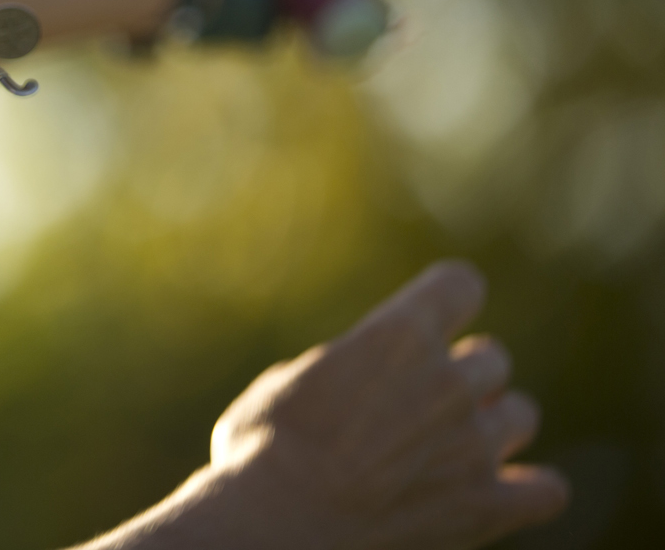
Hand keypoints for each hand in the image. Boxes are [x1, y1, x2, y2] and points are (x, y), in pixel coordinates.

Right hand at [205, 261, 568, 549]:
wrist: (278, 527)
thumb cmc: (262, 451)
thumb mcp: (289, 383)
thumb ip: (345, 370)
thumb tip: (360, 381)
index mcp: (397, 335)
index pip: (460, 284)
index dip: (447, 298)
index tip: (434, 314)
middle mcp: (449, 381)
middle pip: (491, 358)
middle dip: (461, 374)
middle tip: (422, 400)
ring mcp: (474, 445)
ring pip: (521, 414)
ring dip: (493, 424)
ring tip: (455, 444)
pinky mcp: (486, 506)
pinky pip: (547, 491)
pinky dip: (530, 490)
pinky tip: (502, 493)